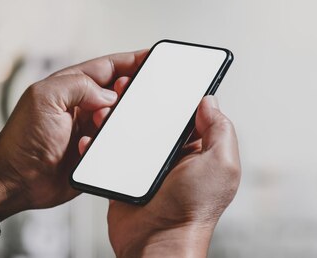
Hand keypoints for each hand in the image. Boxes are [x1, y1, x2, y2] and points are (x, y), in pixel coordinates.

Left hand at [0, 50, 146, 219]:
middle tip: (124, 98)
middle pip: (122, 91)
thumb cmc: (22, 139)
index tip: (153, 58)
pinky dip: (110, 143)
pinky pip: (118, 143)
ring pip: (123, 117)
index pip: (110, 67)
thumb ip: (79, 85)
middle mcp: (85, 105)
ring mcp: (93, 128)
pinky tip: (88, 146)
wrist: (17, 180)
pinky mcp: (98, 151)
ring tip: (99, 125)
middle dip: (128, 93)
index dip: (133, 61)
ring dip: (116, 121)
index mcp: (73, 85)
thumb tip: (110, 95)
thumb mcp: (45, 98)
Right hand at [87, 96, 240, 257]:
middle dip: (142, 101)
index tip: (162, 76)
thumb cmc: (194, 209)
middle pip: (156, 118)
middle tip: (127, 86)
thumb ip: (220, 130)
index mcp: (199, 149)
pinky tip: (95, 134)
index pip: (189, 113)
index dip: (178, 94)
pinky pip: (110, 153)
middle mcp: (174, 155)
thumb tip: (209, 101)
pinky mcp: (124, 176)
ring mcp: (147, 166)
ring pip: (131, 131)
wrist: (159, 242)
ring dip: (118, 118)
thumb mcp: (221, 164)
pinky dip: (101, 143)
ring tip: (107, 107)